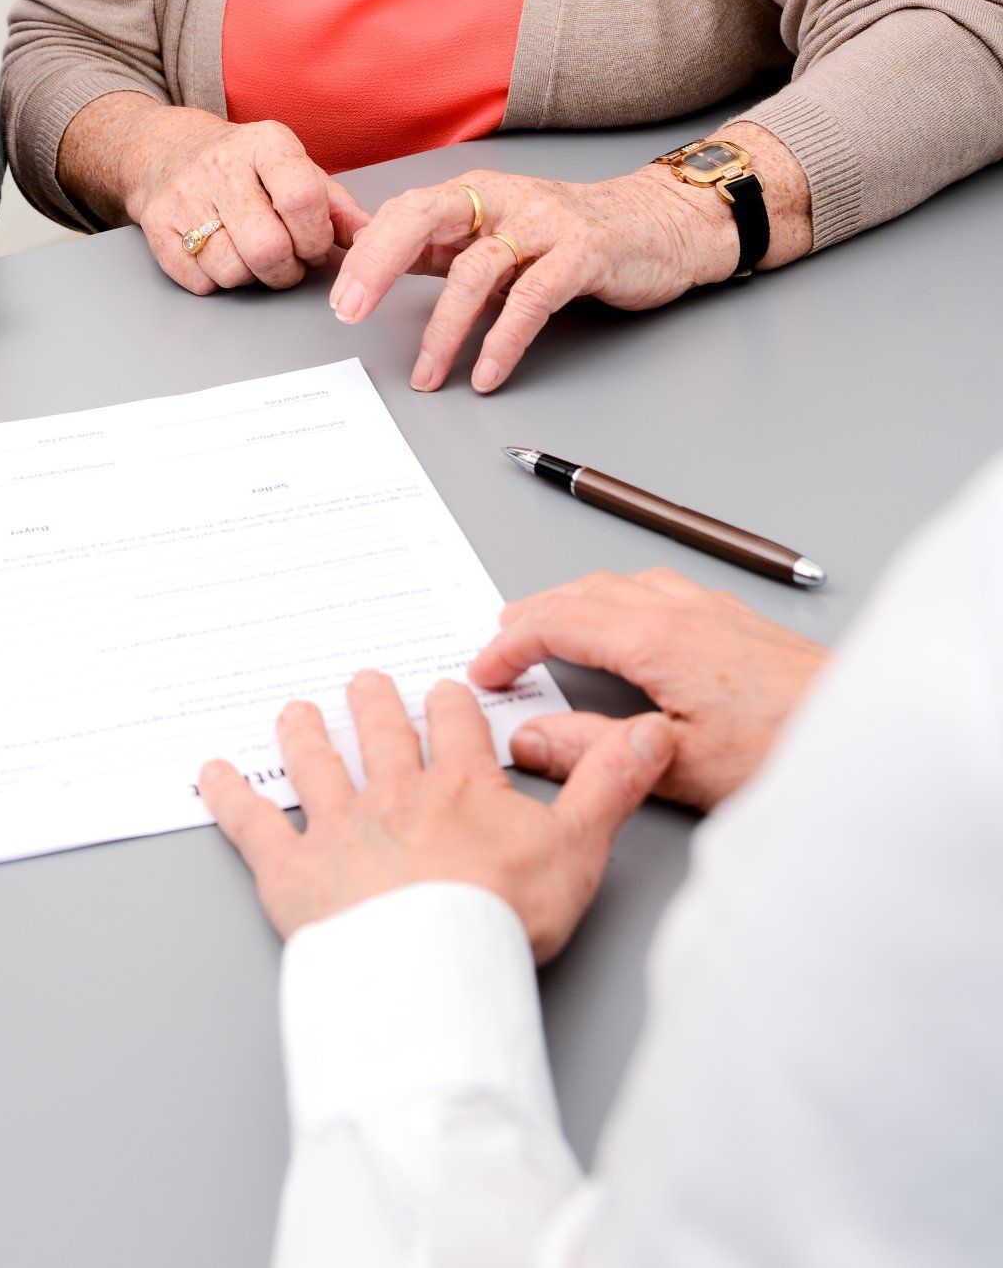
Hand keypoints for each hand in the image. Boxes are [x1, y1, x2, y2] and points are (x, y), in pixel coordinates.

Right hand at [129, 109, 368, 296]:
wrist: (169, 151)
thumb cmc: (245, 166)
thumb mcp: (294, 169)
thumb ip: (335, 205)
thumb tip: (371, 235)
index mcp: (267, 144)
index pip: (303, 199)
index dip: (316, 237)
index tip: (315, 245)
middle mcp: (222, 164)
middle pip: (268, 247)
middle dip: (287, 270)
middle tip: (288, 262)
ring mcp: (184, 194)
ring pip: (232, 270)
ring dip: (253, 278)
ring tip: (255, 258)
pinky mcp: (156, 223)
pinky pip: (199, 281)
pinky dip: (217, 282)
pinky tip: (222, 256)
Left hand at [200, 671, 671, 958]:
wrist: (430, 971)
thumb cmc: (501, 919)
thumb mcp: (577, 850)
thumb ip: (609, 785)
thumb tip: (653, 732)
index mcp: (458, 787)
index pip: (455, 729)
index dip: (450, 708)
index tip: (444, 692)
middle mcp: (393, 795)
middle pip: (380, 734)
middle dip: (373, 705)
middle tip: (364, 681)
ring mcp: (336, 829)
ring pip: (316, 764)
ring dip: (304, 734)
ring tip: (295, 711)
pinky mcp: (290, 871)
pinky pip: (251, 825)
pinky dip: (227, 798)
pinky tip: (207, 775)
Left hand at [327, 163, 736, 391]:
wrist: (660, 226)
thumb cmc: (572, 236)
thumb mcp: (499, 235)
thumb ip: (446, 247)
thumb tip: (373, 265)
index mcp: (476, 194)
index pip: (405, 212)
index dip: (366, 252)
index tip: (340, 297)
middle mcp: (504, 200)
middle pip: (424, 219)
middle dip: (379, 266)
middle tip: (350, 313)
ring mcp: (544, 224)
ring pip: (475, 271)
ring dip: (443, 330)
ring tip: (427, 375)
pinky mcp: (583, 254)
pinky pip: (531, 300)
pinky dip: (503, 341)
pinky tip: (486, 372)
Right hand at [468, 565, 827, 810]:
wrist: (864, 734)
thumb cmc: (783, 751)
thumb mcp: (677, 766)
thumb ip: (593, 749)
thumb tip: (530, 738)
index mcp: (655, 638)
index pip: (557, 623)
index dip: (510, 644)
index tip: (484, 670)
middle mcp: (679, 608)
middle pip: (582, 592)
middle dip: (533, 613)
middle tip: (500, 641)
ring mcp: (710, 606)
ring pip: (619, 583)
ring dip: (574, 601)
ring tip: (552, 625)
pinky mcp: (735, 617)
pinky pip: (655, 586)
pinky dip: (615, 598)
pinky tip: (627, 622)